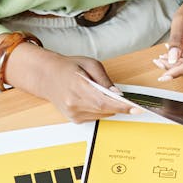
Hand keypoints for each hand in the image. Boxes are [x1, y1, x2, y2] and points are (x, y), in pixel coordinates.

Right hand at [5, 44, 140, 122]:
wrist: (47, 76)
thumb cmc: (68, 67)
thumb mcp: (90, 64)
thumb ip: (104, 79)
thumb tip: (117, 93)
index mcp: (77, 87)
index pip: (104, 101)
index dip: (122, 106)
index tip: (136, 108)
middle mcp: (74, 103)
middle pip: (105, 109)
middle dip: (120, 105)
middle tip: (131, 101)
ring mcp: (73, 113)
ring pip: (102, 114)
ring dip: (110, 106)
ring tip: (105, 93)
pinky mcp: (74, 119)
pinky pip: (96, 116)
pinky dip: (101, 109)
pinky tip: (95, 99)